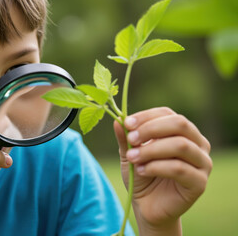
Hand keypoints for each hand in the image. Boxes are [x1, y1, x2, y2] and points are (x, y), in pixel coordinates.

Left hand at [114, 107, 211, 234]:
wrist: (147, 206)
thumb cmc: (142, 175)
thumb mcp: (129, 154)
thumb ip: (125, 138)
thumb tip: (117, 120)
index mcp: (182, 132)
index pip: (167, 114)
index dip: (146, 116)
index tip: (126, 124)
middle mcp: (197, 144)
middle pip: (179, 124)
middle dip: (151, 129)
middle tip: (131, 139)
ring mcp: (203, 163)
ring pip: (180, 145)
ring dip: (151, 150)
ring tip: (132, 158)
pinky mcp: (200, 183)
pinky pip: (179, 168)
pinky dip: (156, 167)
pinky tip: (142, 171)